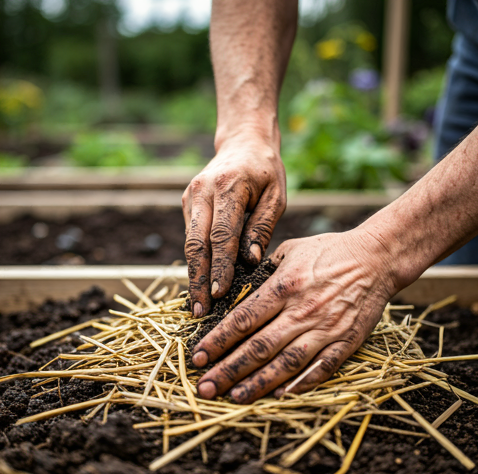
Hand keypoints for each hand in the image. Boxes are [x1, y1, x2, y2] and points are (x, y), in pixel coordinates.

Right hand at [182, 134, 285, 317]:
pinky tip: (199, 283)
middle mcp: (202, 191)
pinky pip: (190, 237)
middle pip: (196, 243)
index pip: (222, 235)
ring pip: (189, 243)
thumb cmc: (265, 171)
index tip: (219, 295)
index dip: (219, 267)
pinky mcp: (187, 203)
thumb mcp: (275, 197)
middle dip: (198, 279)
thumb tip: (250, 263)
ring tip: (197, 305)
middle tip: (200, 311)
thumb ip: (262, 229)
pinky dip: (195, 262)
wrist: (243, 143)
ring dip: (193, 275)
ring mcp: (191, 197)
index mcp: (228, 187)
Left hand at [191, 229, 399, 402]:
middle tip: (205, 387)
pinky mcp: (346, 342)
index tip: (198, 356)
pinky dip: (300, 385)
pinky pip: (321, 369)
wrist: (376, 258)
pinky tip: (278, 396)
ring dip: (257, 384)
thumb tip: (239, 290)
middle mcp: (302, 311)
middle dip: (228, 369)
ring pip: (286, 364)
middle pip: (259, 347)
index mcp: (285, 286)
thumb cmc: (330, 250)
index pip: (243, 319)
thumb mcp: (291, 250)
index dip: (218, 340)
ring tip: (234, 397)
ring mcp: (325, 329)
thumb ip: (264, 271)